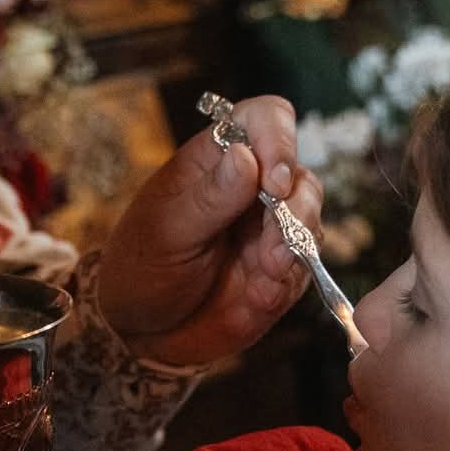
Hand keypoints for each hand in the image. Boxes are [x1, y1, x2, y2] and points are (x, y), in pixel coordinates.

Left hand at [95, 94, 316, 367]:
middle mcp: (251, 189)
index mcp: (216, 161)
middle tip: (272, 246)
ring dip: (295, 248)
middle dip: (296, 210)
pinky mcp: (280, 272)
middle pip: (300, 176)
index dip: (279, 139)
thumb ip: (208, 198)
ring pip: (311, 221)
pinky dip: (287, 281)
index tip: (274, 182)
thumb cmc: (140, 268)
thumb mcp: (164, 232)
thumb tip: (246, 156)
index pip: (265, 120)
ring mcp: (269, 231)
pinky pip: (305, 268)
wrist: (138, 330)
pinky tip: (260, 295)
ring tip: (265, 273)